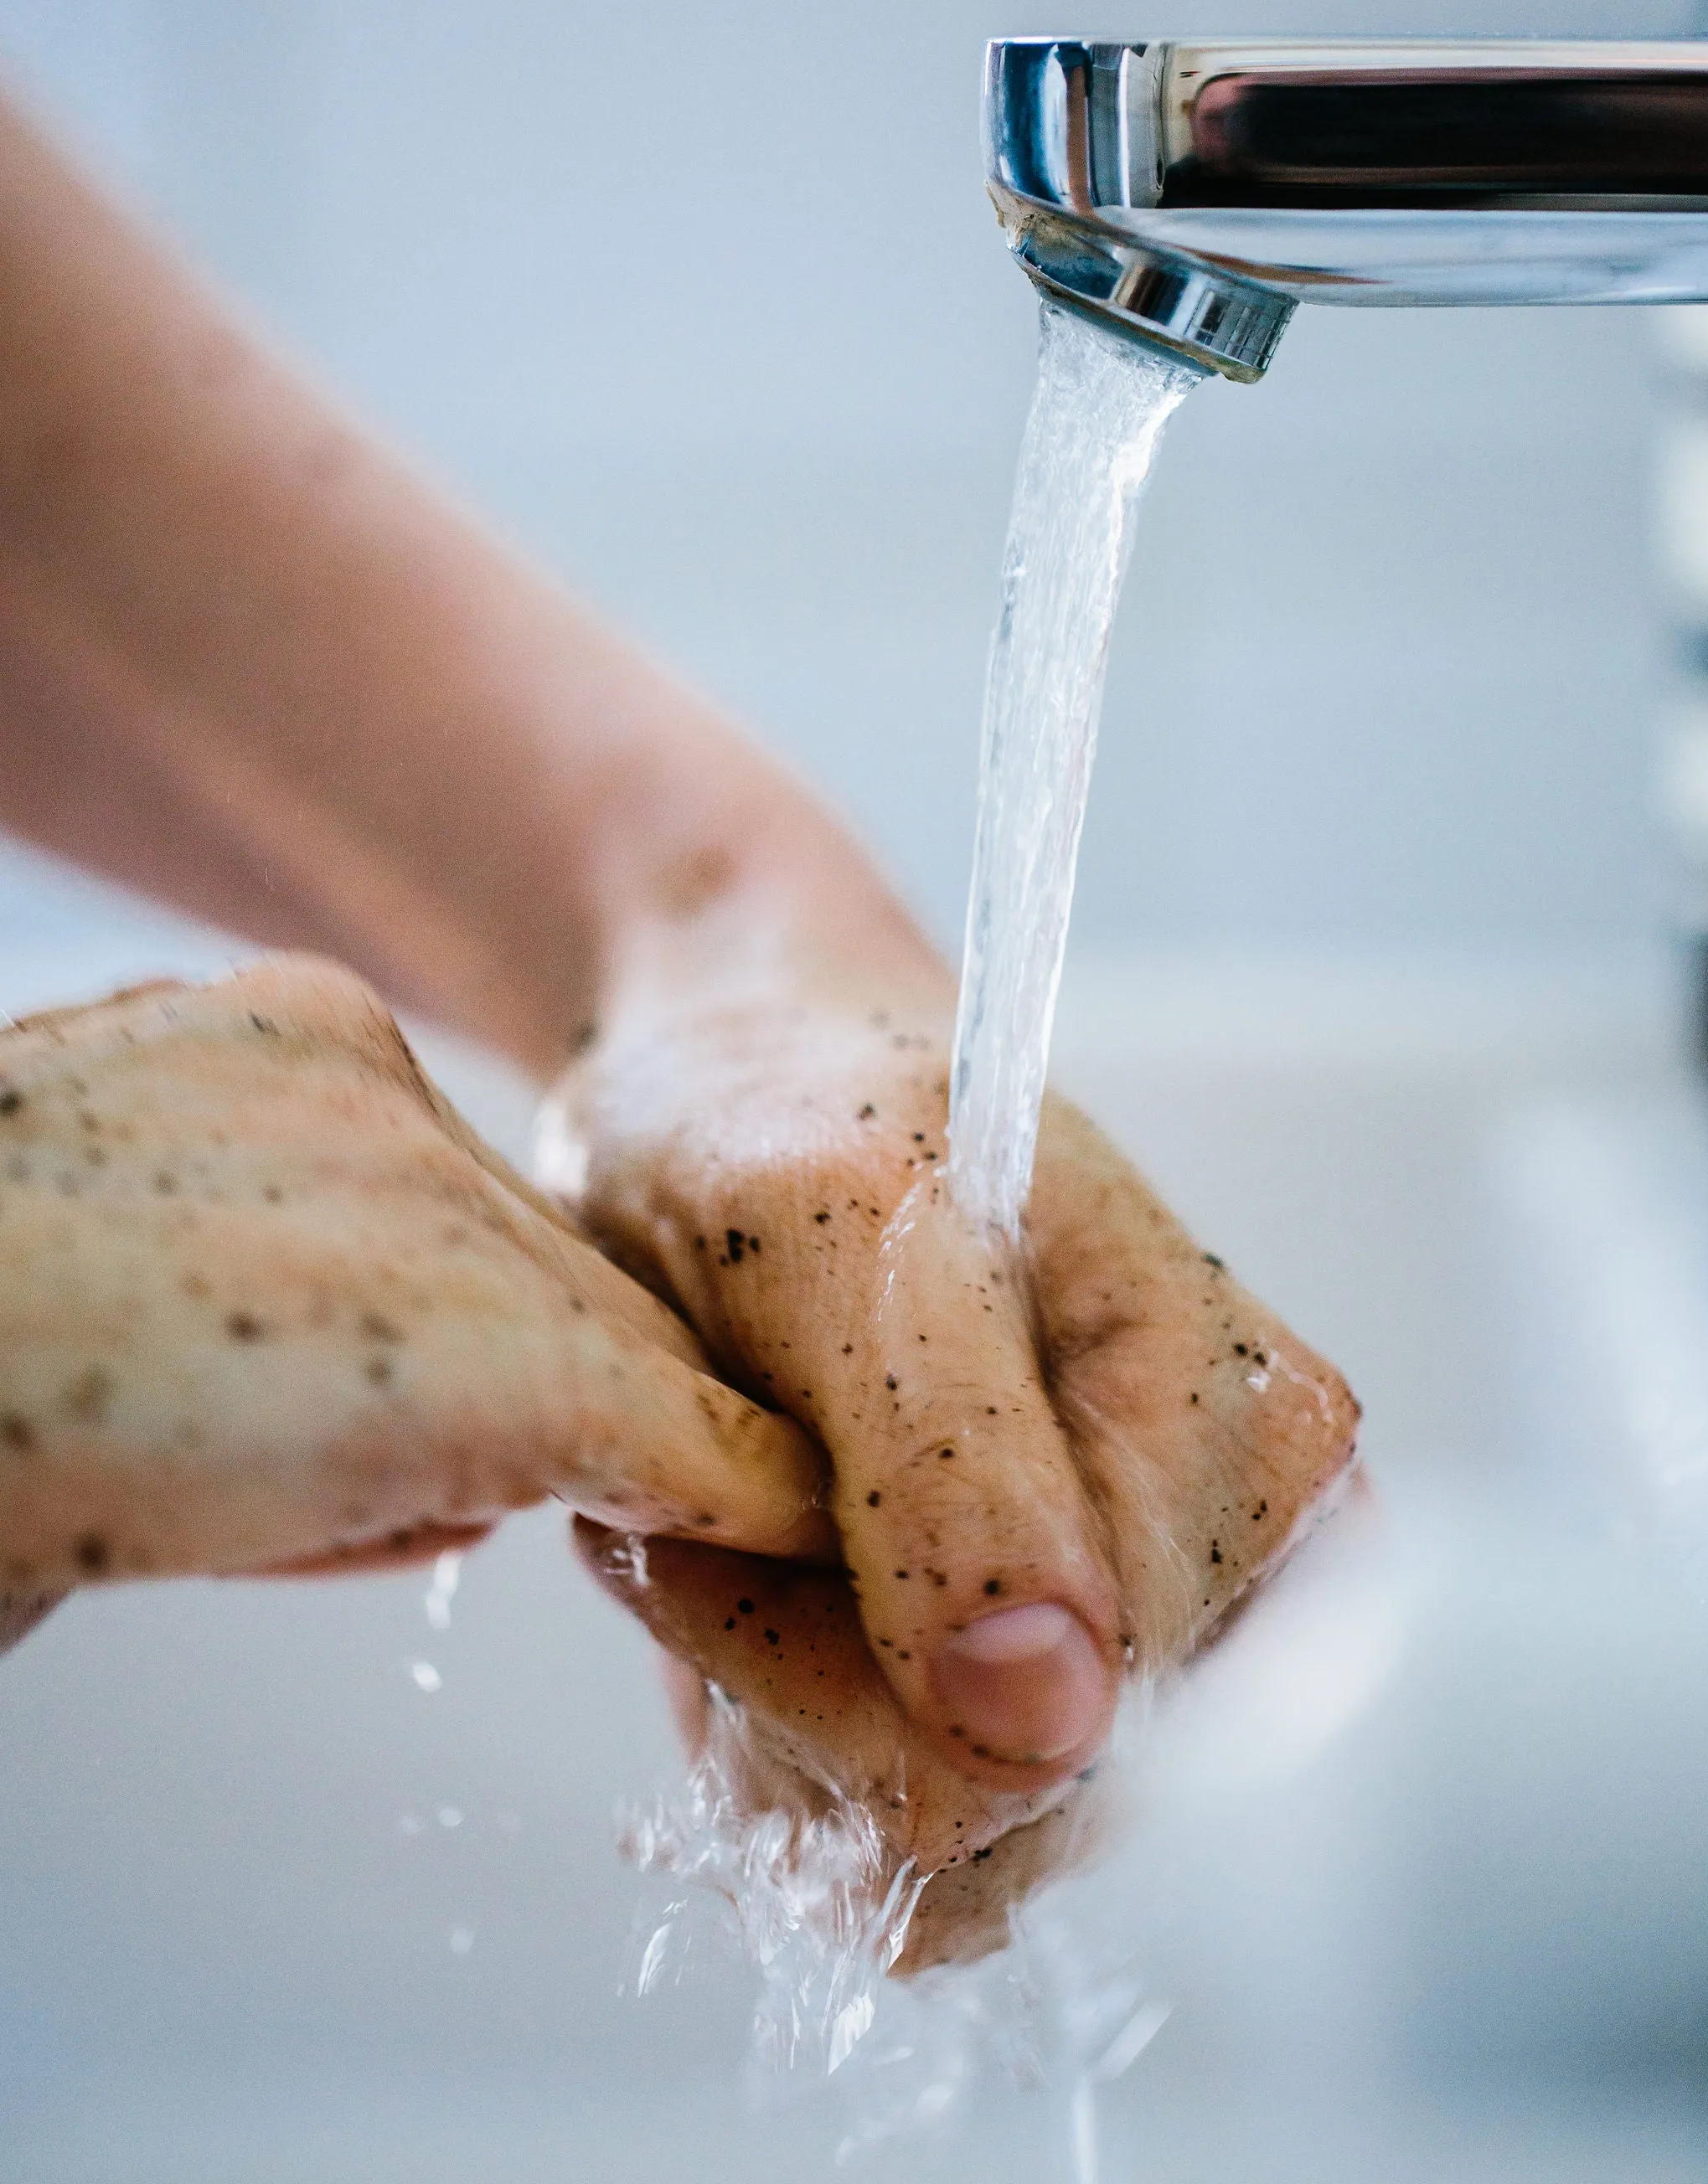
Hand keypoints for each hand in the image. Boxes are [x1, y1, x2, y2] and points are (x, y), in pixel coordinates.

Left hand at [0, 956, 831, 1599]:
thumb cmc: (1, 1452)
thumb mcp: (190, 1547)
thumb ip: (383, 1503)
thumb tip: (474, 1478)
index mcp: (413, 1361)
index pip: (658, 1423)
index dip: (730, 1486)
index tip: (781, 1516)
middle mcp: (408, 1187)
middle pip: (598, 1318)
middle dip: (603, 1407)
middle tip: (587, 1481)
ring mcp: (341, 1073)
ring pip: (507, 1214)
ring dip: (483, 1302)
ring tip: (345, 1386)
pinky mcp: (277, 1008)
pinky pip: (405, 1126)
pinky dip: (388, 1209)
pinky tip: (285, 1272)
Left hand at [550, 945, 1358, 1959]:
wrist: (737, 1081)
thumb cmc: (787, 1115)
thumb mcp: (833, 1234)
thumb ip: (950, 1462)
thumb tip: (1056, 1726)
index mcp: (1254, 1440)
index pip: (1054, 1737)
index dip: (824, 1656)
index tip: (720, 1498)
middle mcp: (1240, 1559)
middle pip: (998, 1806)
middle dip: (794, 1676)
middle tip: (715, 1493)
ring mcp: (1145, 1626)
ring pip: (933, 1834)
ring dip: (768, 1695)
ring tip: (727, 1513)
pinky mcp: (1048, 1672)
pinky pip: (900, 1822)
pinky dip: (777, 1722)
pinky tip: (747, 1577)